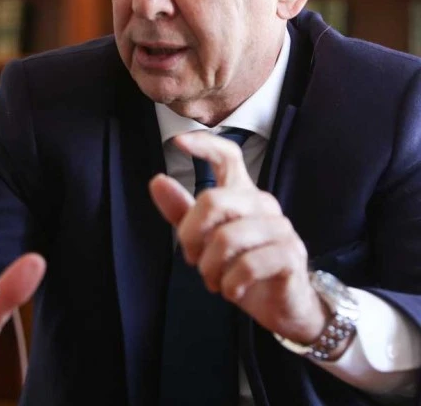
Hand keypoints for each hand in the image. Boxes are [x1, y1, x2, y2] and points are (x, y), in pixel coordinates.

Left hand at [150, 131, 326, 343]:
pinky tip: (233, 291)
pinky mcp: (290, 255)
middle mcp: (262, 204)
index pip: (227, 156)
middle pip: (214, 201)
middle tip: (192, 259)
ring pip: (227, 238)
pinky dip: (230, 284)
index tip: (178, 142)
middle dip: (191, 235)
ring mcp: (279, 228)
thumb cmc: (243, 266)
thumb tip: (156, 181)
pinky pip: (247, 265)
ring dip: (210, 268)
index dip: (204, 144)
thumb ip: (183, 212)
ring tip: (214, 281)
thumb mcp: (206, 241)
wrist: (284, 304)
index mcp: (242, 194)